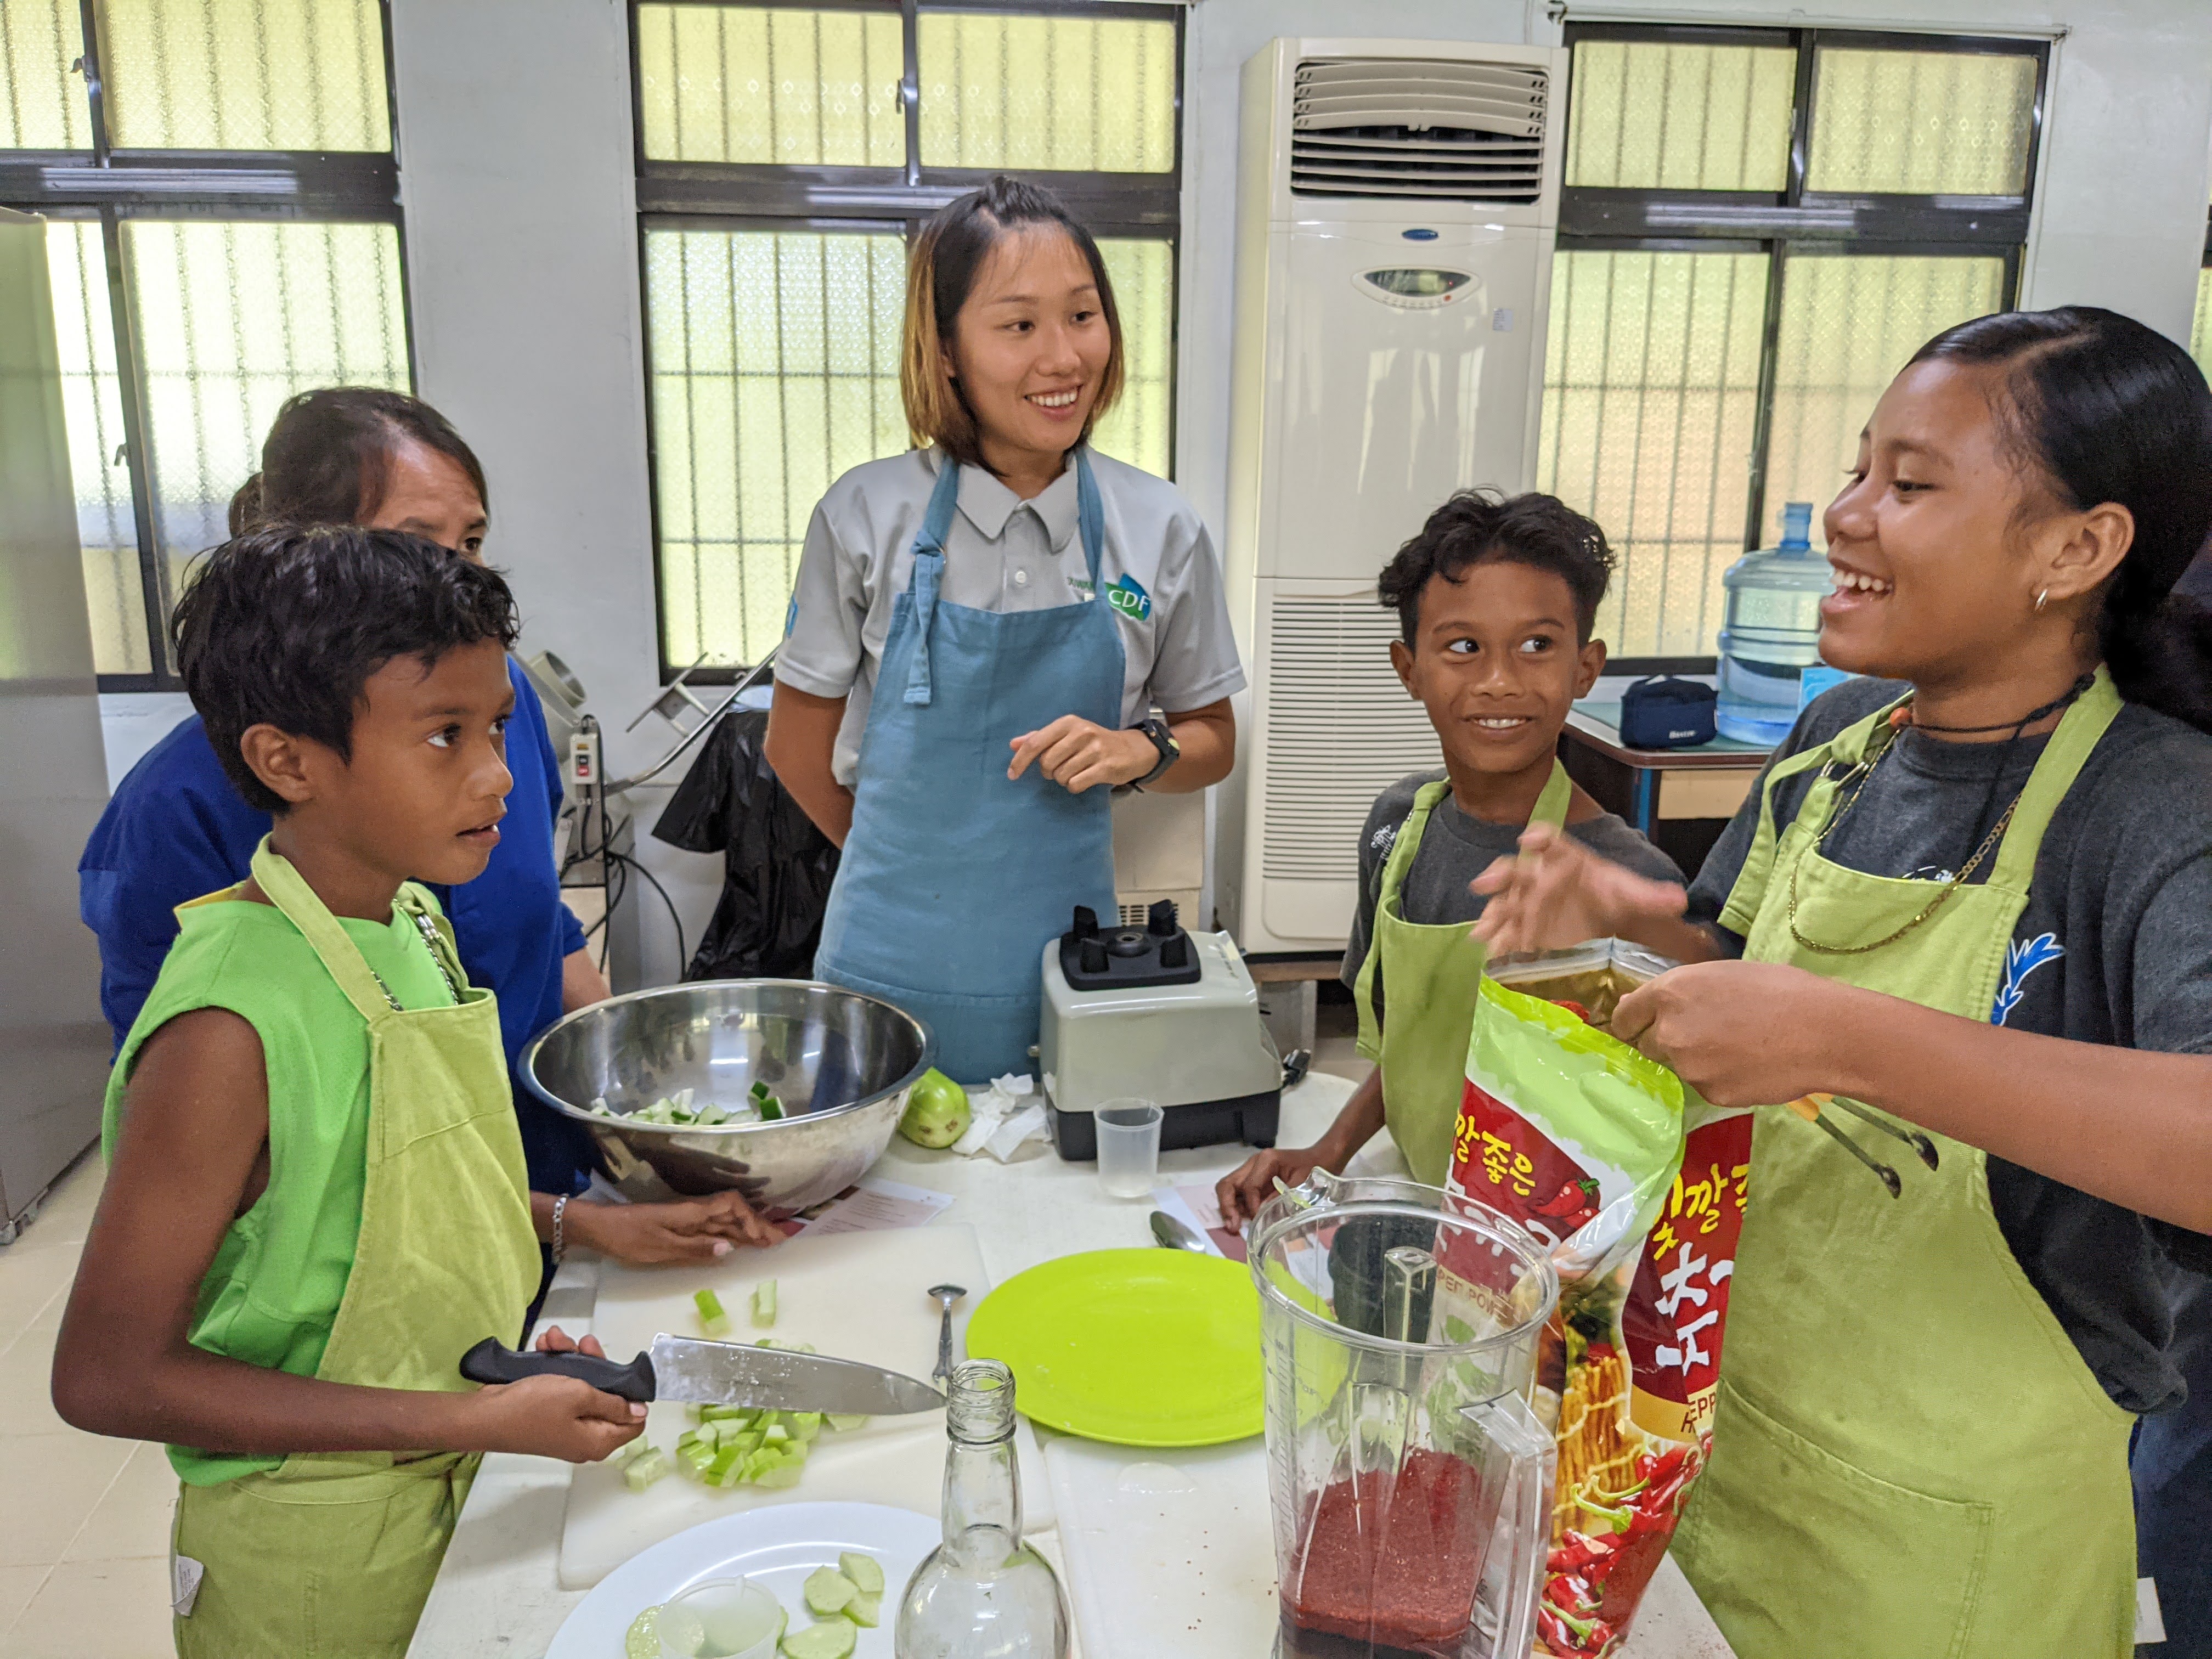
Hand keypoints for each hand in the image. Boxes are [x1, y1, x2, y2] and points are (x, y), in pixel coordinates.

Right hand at [467, 1325, 643, 1462]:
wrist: (485, 1414)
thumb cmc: (532, 1407)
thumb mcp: (580, 1397)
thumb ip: (613, 1402)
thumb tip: (640, 1411)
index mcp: (598, 1441)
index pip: (634, 1422)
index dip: (633, 1396)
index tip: (623, 1370)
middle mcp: (584, 1436)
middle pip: (607, 1396)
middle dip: (596, 1364)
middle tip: (584, 1343)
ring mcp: (565, 1424)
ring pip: (582, 1385)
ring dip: (570, 1358)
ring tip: (554, 1339)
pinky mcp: (548, 1412)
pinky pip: (562, 1386)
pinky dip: (555, 1365)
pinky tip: (544, 1346)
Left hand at [567, 1193, 780, 1264]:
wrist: (598, 1227)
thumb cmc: (627, 1237)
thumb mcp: (660, 1247)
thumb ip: (695, 1248)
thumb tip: (729, 1247)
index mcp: (691, 1212)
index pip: (731, 1206)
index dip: (750, 1218)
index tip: (761, 1238)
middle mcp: (694, 1211)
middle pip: (734, 1213)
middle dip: (758, 1225)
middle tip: (780, 1242)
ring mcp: (688, 1218)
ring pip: (726, 1220)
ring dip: (748, 1230)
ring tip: (768, 1244)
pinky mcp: (680, 1226)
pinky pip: (713, 1227)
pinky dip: (731, 1234)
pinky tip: (739, 1244)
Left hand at [1008, 717, 1154, 793]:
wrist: (1131, 749)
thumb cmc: (1093, 742)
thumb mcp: (1067, 734)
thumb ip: (1040, 738)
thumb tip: (1013, 744)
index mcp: (1068, 722)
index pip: (1035, 743)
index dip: (1020, 760)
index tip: (1012, 774)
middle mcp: (1081, 733)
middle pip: (1047, 763)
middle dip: (1048, 772)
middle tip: (1059, 769)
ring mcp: (1095, 750)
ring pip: (1060, 775)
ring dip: (1063, 780)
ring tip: (1075, 772)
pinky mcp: (1105, 767)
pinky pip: (1075, 784)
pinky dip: (1074, 787)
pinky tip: (1083, 779)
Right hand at [1215, 1145, 1335, 1228]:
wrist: (1322, 1158)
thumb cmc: (1315, 1169)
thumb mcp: (1301, 1184)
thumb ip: (1281, 1199)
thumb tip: (1261, 1216)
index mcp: (1266, 1161)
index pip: (1248, 1186)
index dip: (1250, 1206)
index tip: (1256, 1222)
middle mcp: (1253, 1164)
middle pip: (1228, 1184)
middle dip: (1227, 1206)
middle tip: (1232, 1226)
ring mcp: (1251, 1171)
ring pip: (1228, 1188)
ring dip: (1228, 1208)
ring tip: (1234, 1227)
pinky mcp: (1254, 1179)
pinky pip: (1238, 1193)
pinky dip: (1237, 1207)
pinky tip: (1242, 1221)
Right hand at [1469, 821, 1690, 955]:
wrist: (1599, 919)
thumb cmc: (1608, 898)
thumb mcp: (1630, 895)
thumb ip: (1651, 896)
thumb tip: (1679, 900)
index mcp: (1563, 860)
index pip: (1549, 844)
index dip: (1538, 840)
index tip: (1530, 841)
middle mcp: (1538, 878)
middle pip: (1515, 871)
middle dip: (1498, 876)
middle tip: (1486, 883)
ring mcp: (1525, 904)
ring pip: (1503, 903)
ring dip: (1492, 915)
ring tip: (1483, 931)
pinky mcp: (1520, 928)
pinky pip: (1503, 932)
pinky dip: (1495, 941)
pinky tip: (1490, 950)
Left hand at [1611, 961, 1857, 1106]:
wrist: (1822, 1031)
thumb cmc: (1779, 990)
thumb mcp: (1722, 975)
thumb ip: (1680, 992)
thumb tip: (1648, 1004)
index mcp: (1670, 993)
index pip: (1624, 1015)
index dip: (1629, 1022)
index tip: (1633, 1028)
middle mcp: (1669, 1032)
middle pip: (1646, 1045)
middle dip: (1664, 1041)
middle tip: (1702, 1036)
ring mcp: (1688, 1067)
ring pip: (1677, 1067)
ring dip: (1694, 1061)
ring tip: (1735, 1049)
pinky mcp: (1710, 1094)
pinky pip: (1703, 1086)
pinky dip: (1718, 1079)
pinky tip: (1748, 1066)